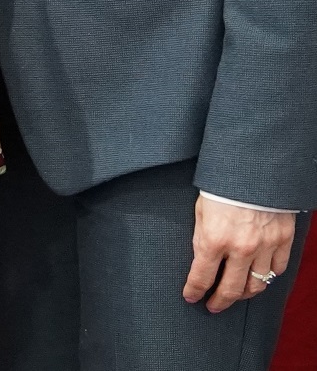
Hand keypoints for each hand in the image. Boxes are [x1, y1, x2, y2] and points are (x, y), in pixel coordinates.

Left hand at [183, 195, 294, 312]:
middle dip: (218, 302)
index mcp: (214, 239)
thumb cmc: (221, 184)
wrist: (252, 165)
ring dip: (243, 294)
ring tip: (235, 295)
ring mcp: (264, 246)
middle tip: (212, 306)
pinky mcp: (282, 239)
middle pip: (230, 290)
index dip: (194, 291)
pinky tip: (259, 276)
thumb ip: (202, 237)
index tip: (191, 297)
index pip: (201, 277)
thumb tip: (201, 261)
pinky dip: (268, 276)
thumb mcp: (201, 209)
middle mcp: (240, 248)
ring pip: (256, 285)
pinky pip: (277, 269)